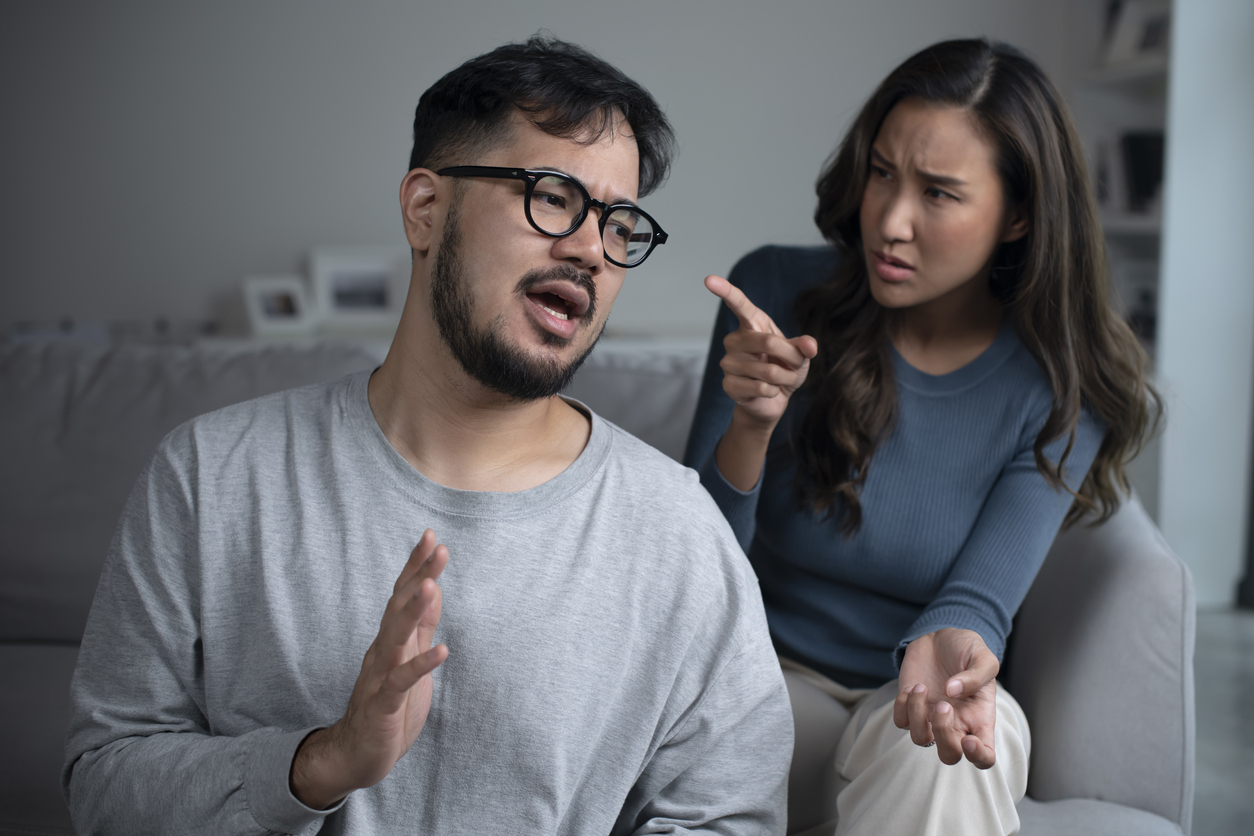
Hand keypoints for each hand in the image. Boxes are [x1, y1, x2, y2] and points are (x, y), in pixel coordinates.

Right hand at [290, 530, 449, 808]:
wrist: (357, 754)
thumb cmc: (387, 706)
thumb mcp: (409, 658)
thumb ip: (420, 625)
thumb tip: (433, 587)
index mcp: (390, 640)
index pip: (403, 595)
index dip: (416, 567)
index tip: (431, 537)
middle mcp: (382, 651)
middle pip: (398, 606)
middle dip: (418, 576)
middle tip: (436, 546)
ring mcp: (380, 676)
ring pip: (395, 637)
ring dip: (413, 611)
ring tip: (432, 585)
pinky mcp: (382, 705)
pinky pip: (400, 682)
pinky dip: (420, 666)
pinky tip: (442, 651)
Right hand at [705, 275, 817, 430]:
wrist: (774, 400)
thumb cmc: (785, 369)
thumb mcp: (800, 355)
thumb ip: (805, 346)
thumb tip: (810, 346)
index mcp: (751, 324)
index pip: (738, 304)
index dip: (725, 291)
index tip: (709, 279)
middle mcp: (735, 340)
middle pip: (768, 342)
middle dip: (792, 358)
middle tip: (795, 366)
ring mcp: (728, 362)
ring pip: (768, 370)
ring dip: (785, 378)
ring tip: (780, 380)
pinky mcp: (728, 384)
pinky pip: (761, 388)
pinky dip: (774, 392)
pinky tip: (768, 391)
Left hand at [893, 628, 998, 768]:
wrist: (941, 638)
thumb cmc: (967, 650)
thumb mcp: (983, 657)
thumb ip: (976, 675)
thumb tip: (953, 691)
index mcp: (980, 718)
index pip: (985, 756)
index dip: (978, 757)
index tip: (968, 740)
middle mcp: (956, 723)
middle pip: (949, 756)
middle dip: (943, 736)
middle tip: (943, 706)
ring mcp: (931, 717)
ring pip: (920, 740)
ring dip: (917, 716)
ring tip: (922, 687)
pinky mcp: (911, 706)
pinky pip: (901, 722)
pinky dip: (901, 707)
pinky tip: (911, 687)